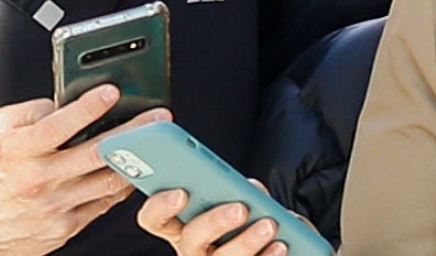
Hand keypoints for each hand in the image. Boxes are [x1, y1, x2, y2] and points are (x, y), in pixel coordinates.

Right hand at [0, 85, 168, 255]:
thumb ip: (28, 113)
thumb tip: (62, 102)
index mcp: (16, 152)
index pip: (57, 126)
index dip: (87, 107)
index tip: (110, 92)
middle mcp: (38, 180)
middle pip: (96, 153)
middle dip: (133, 132)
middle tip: (158, 117)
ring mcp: (55, 207)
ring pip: (107, 180)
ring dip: (137, 161)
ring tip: (157, 143)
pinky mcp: (66, 226)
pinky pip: (104, 203)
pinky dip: (121, 184)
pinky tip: (133, 169)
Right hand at [136, 180, 289, 255]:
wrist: (281, 243)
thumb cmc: (250, 215)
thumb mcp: (241, 195)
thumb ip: (238, 186)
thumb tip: (248, 187)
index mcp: (183, 222)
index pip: (155, 217)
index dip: (160, 206)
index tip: (180, 192)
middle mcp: (193, 248)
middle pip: (191, 239)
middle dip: (214, 222)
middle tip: (239, 208)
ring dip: (246, 241)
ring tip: (268, 224)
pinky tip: (280, 244)